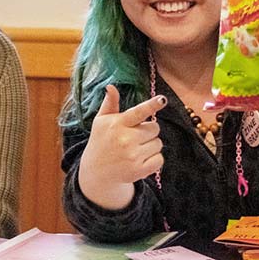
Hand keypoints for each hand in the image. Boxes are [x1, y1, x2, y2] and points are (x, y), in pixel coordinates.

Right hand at [77, 85, 168, 209]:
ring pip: (158, 143)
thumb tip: (111, 87)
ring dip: (151, 145)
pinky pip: (160, 159)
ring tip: (136, 149)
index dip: (152, 105)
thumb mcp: (101, 122)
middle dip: (148, 131)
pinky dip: (154, 159)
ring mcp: (132, 156)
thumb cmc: (101, 142)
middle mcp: (125, 139)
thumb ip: (110, 104)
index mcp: (117, 124)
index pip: (138, 112)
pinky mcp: (139, 170)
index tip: (162, 100)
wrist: (96, 172)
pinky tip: (141, 159)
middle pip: (154, 128)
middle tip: (135, 136)